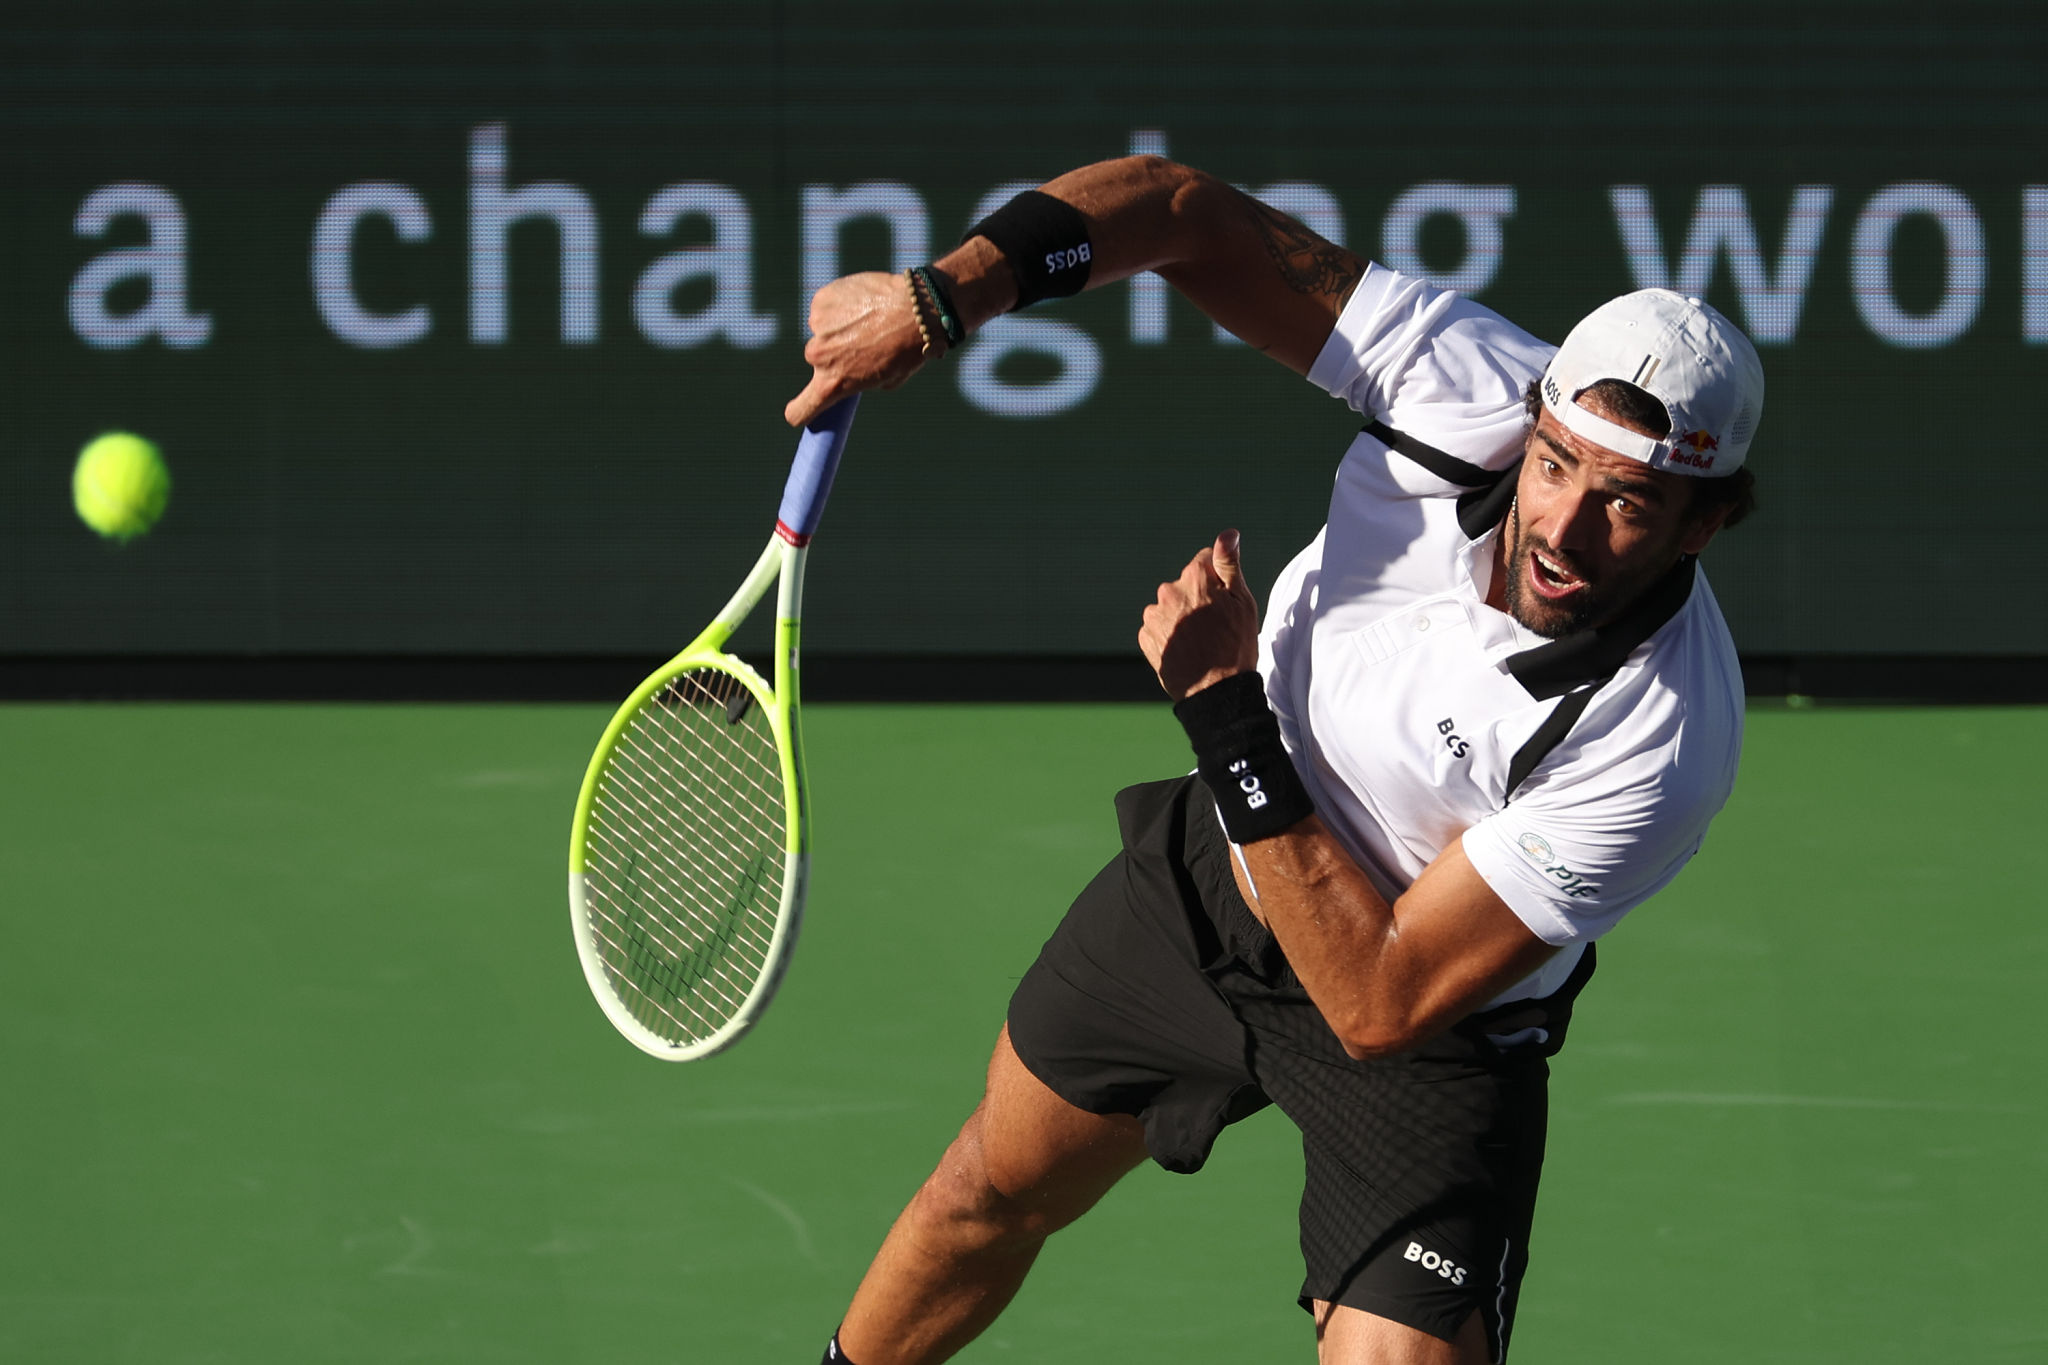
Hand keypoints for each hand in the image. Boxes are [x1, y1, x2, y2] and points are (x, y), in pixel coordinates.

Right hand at [784, 271, 930, 425]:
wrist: (917, 309)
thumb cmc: (909, 349)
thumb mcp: (888, 379)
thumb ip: (861, 380)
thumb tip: (855, 372)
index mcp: (833, 384)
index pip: (800, 409)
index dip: (800, 412)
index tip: (798, 413)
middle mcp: (818, 357)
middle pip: (817, 359)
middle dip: (834, 354)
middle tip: (863, 343)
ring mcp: (817, 326)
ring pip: (823, 329)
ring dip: (839, 326)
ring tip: (869, 319)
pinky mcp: (821, 300)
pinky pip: (826, 306)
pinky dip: (841, 304)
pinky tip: (864, 302)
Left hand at [1139, 529, 1260, 700]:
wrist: (1216, 693)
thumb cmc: (1235, 646)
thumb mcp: (1242, 601)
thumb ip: (1229, 564)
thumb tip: (1227, 533)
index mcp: (1195, 577)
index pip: (1204, 562)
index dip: (1217, 581)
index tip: (1224, 602)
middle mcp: (1168, 591)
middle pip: (1185, 585)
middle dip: (1197, 599)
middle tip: (1214, 626)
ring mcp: (1154, 615)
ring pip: (1170, 607)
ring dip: (1181, 618)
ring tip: (1199, 642)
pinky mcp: (1145, 637)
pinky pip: (1158, 628)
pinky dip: (1169, 635)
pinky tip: (1186, 650)